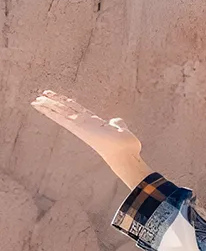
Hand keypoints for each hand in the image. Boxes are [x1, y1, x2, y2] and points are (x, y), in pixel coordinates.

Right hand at [29, 91, 150, 186]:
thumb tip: (116, 121)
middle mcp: (85, 124)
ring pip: (62, 112)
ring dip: (49, 105)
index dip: (66, 104)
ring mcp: (81, 126)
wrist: (125, 153)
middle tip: (39, 97)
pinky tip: (42, 108)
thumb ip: (117, 124)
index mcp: (94, 122)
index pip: (77, 110)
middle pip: (66, 110)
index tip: (57, 99)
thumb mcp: (121, 130)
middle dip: (53, 103)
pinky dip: (52, 112)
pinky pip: (63, 118)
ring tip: (36, 100)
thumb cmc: (125, 146)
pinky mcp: (79, 128)